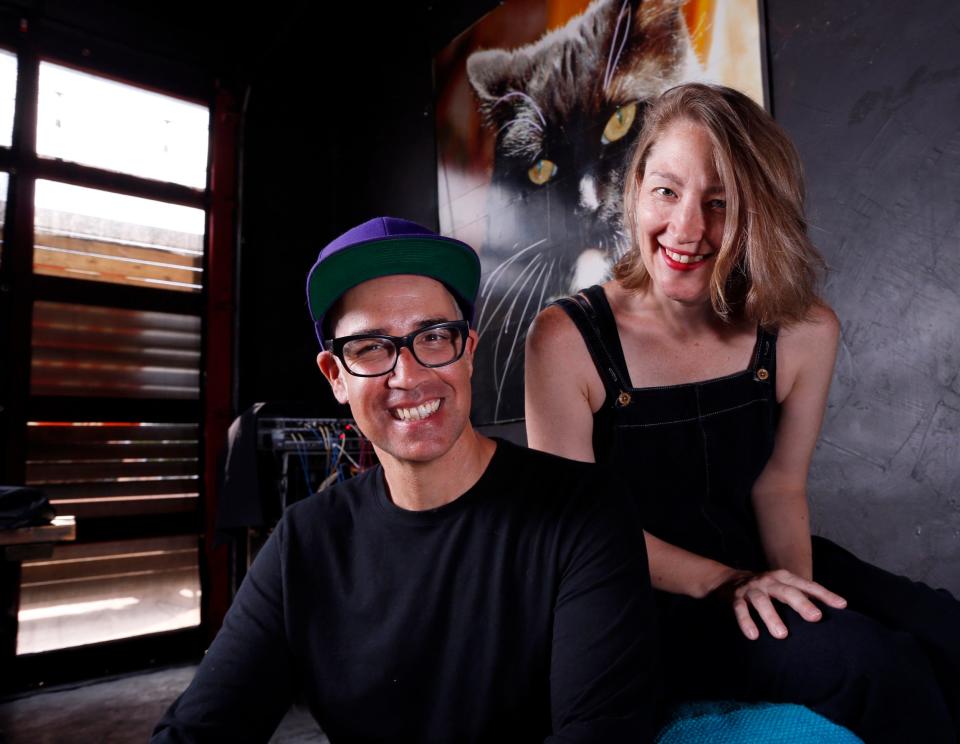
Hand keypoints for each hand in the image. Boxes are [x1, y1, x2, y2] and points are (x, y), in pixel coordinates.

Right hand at [712, 569, 846, 640]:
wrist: (727, 582)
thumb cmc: (765, 589)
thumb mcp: (783, 587)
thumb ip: (803, 595)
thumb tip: (835, 609)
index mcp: (783, 578)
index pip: (807, 585)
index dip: (824, 594)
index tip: (842, 605)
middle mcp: (768, 581)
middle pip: (786, 591)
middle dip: (802, 603)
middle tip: (816, 618)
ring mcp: (751, 589)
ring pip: (762, 601)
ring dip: (771, 617)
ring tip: (782, 635)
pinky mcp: (735, 599)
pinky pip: (740, 610)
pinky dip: (746, 622)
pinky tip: (753, 636)